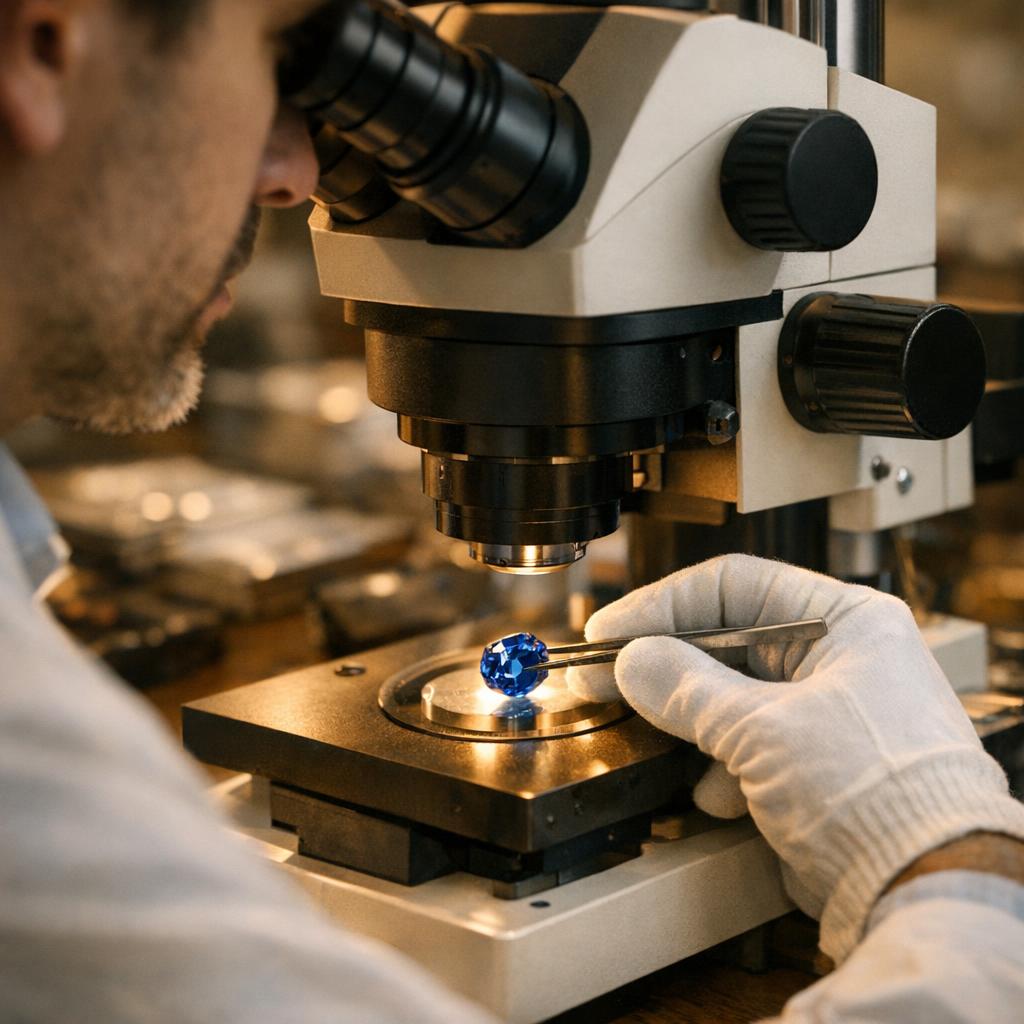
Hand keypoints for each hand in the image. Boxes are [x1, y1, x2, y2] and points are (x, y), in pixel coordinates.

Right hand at [568, 554, 1023, 961]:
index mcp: (844, 621)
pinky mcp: (815, 766)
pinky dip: (722, 768)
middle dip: (666, 667)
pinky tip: (718, 797)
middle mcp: (838, 658)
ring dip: (691, 724)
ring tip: (654, 740)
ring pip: (730, 697)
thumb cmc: (874, 793)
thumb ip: (686, 687)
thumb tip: (630, 661)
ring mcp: (827, 714)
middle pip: (726, 641)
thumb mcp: (764, 728)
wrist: (928, 892)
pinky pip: (746, 746)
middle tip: (602, 679)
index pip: (734, 585)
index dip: (661, 604)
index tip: (609, 632)